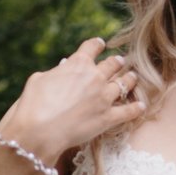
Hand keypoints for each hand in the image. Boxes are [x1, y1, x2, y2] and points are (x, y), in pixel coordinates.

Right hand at [0, 37, 145, 165]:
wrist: (40, 130)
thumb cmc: (34, 104)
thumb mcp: (38, 79)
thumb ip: (54, 73)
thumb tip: (60, 72)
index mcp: (78, 63)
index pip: (92, 47)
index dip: (97, 44)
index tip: (100, 44)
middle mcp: (95, 77)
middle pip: (113, 64)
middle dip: (116, 62)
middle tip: (119, 61)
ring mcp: (105, 97)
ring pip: (125, 83)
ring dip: (130, 79)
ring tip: (133, 77)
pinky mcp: (109, 118)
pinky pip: (129, 111)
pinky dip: (136, 108)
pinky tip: (141, 106)